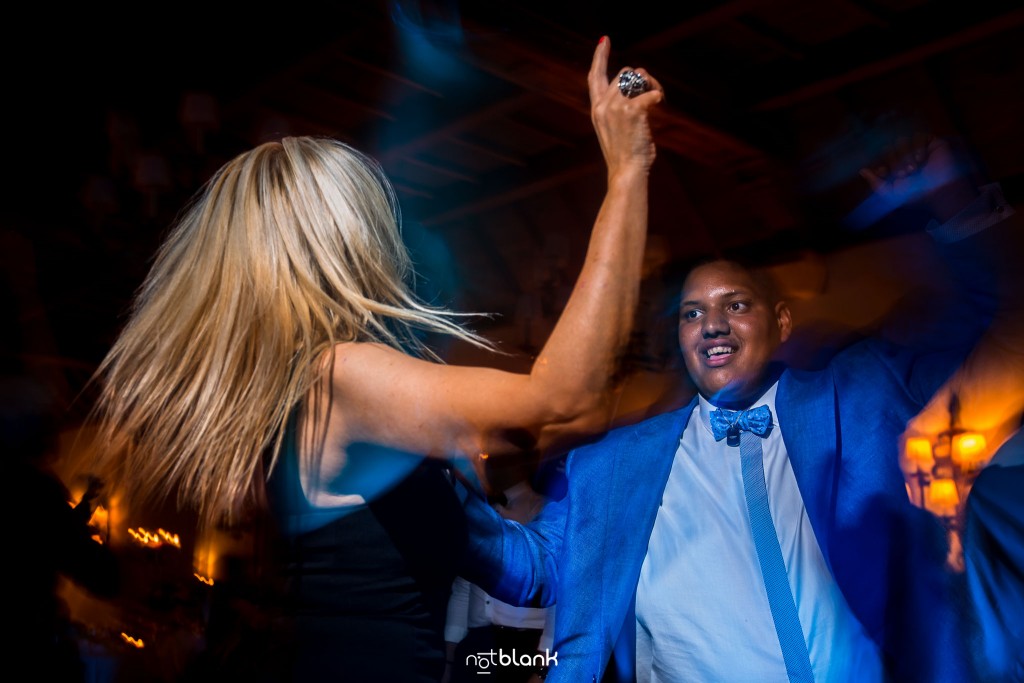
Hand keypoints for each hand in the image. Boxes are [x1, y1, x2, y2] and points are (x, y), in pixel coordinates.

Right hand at [588, 36, 663, 178]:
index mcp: (597, 109)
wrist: (626, 172)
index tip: (605, 40)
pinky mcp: (632, 111)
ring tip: (658, 99)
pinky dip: (659, 96)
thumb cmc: (626, 155)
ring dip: (653, 84)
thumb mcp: (615, 129)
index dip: (600, 56)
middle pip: (626, 72)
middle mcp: (603, 104)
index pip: (594, 76)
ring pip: (639, 76)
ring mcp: (616, 107)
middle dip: (643, 79)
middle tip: (654, 94)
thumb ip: (620, 108)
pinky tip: (662, 105)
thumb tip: (640, 87)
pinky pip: (651, 92)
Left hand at [858, 135, 978, 223]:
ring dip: (906, 155)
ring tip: (915, 168)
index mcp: (894, 167)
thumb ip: (875, 183)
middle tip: (906, 174)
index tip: (885, 173)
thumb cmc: (916, 194)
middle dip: (895, 161)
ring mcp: (917, 148)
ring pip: (901, 140)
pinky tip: (922, 158)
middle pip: (889, 147)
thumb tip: (862, 170)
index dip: (882, 163)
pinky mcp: (931, 142)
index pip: (880, 158)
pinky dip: (918, 147)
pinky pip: (918, 135)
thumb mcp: (891, 192)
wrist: (938, 191)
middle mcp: (904, 156)